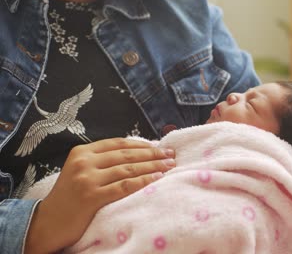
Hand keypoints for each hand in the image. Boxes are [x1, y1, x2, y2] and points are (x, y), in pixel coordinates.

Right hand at [24, 138, 174, 252]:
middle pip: (126, 155)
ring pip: (128, 169)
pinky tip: (157, 178)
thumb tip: (137, 153)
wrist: (47, 222)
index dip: (142, 144)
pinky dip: (143, 181)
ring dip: (152, 166)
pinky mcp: (91, 197)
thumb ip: (101, 160)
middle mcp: (84, 162)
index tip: (159, 146)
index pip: (118, 143)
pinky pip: (124, 186)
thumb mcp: (80, 170)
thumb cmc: (69, 196)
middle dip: (152, 154)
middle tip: (171, 155)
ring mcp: (87, 179)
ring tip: (169, 166)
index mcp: (82, 152)